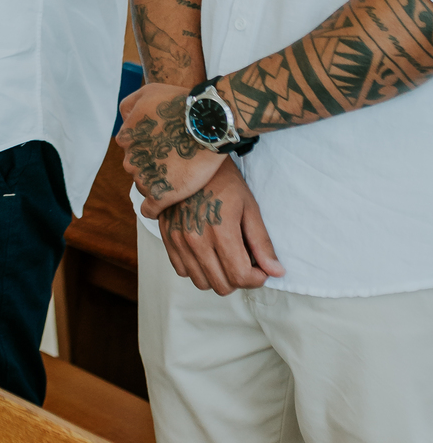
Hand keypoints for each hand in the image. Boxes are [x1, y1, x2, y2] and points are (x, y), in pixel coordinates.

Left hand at [117, 81, 224, 206]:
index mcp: (126, 138)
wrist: (207, 123)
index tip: (163, 147)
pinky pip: (149, 210)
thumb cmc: (180, 104)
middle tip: (174, 160)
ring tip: (178, 175)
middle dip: (153, 165)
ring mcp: (144, 179)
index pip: (131, 149)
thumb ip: (129, 105)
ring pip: (145, 187)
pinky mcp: (160, 196)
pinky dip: (155, 209)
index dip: (148, 148)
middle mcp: (131, 160)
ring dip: (158, 183)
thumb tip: (125, 120)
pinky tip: (166, 202)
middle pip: (137, 169)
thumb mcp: (148, 92)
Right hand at [156, 161, 284, 293]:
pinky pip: (182, 271)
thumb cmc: (224, 180)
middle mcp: (196, 239)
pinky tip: (206, 252)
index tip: (260, 269)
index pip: (240, 277)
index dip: (256, 279)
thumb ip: (262, 242)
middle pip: (221, 285)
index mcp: (221, 231)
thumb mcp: (249, 207)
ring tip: (224, 257)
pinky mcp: (167, 237)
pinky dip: (196, 269)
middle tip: (244, 261)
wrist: (189, 158)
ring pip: (201, 282)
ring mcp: (178, 239)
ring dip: (217, 276)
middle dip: (238, 279)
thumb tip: (275, 272)